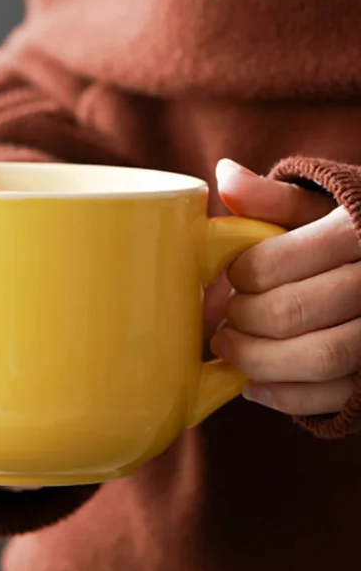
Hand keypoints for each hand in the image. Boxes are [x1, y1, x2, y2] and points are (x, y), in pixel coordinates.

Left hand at [212, 158, 360, 415]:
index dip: (243, 276)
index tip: (232, 278)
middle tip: (224, 319)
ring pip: (318, 357)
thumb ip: (273, 200)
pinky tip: (252, 384)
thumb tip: (225, 174)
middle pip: (292, 312)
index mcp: (357, 233)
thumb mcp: (316, 210)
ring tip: (229, 349)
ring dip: (257, 359)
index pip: (278, 262)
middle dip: (244, 320)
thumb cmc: (341, 239)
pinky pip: (333, 395)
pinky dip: (283, 395)